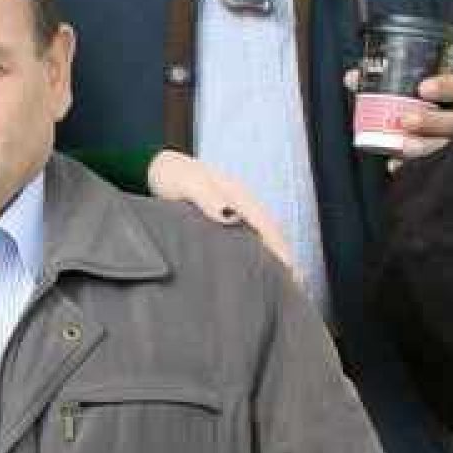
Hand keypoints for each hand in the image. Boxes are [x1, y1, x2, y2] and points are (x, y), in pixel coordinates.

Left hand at [147, 150, 295, 272]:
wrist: (156, 167)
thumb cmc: (170, 175)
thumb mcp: (186, 183)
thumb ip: (206, 197)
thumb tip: (230, 215)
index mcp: (238, 194)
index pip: (266, 225)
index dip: (279, 247)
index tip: (289, 270)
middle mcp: (242, 202)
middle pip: (270, 232)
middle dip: (284, 256)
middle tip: (295, 285)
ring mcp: (235, 210)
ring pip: (261, 235)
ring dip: (273, 255)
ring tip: (283, 282)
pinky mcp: (224, 219)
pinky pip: (248, 237)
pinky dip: (258, 252)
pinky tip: (257, 268)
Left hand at [378, 69, 452, 166]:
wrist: (420, 145)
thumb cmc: (415, 111)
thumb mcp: (408, 94)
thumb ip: (383, 84)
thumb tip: (352, 77)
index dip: (445, 87)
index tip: (423, 89)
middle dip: (431, 120)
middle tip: (406, 119)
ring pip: (445, 146)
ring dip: (423, 145)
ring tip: (402, 144)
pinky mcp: (443, 165)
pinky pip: (431, 168)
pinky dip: (409, 166)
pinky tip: (395, 165)